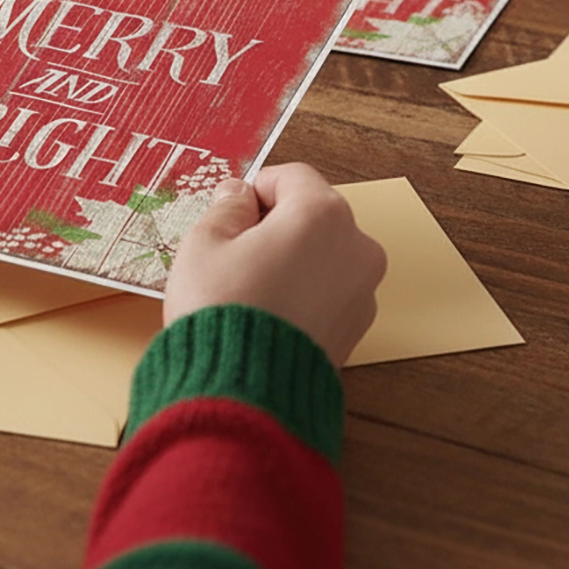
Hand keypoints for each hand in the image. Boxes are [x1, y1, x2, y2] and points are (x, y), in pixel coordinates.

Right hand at [163, 163, 386, 366]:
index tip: (230, 211)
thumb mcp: (205, 242)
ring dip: (291, 259)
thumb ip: (226, 206)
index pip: (291, 177)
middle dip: (274, 225)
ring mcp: (363, 290)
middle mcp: (356, 246)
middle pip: (312, 214)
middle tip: (233, 251)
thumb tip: (238, 194)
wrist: (243, 392)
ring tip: (249, 288)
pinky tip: (267, 312)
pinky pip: (328, 291)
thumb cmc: (222, 310)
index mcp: (322, 214)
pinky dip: (303, 292)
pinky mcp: (358, 328)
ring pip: (322, 254)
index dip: (254, 189)